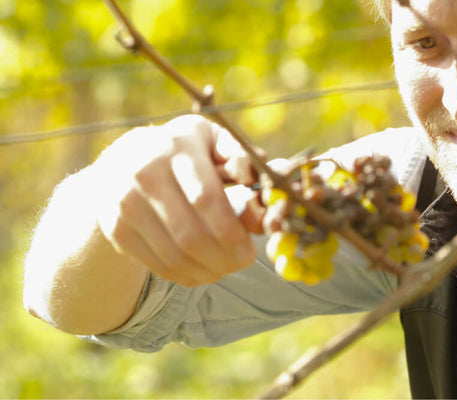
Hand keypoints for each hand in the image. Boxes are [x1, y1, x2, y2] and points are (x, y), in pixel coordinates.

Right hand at [95, 115, 261, 286]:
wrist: (121, 161)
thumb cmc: (184, 152)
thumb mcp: (213, 141)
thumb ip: (243, 162)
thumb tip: (266, 193)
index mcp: (177, 146)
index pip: (206, 198)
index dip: (232, 231)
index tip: (251, 250)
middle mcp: (144, 172)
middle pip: (190, 234)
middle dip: (224, 258)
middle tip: (243, 262)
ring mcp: (124, 202)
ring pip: (174, 255)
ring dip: (207, 271)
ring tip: (225, 269)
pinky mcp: (115, 228)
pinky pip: (156, 264)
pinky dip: (184, 276)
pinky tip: (202, 271)